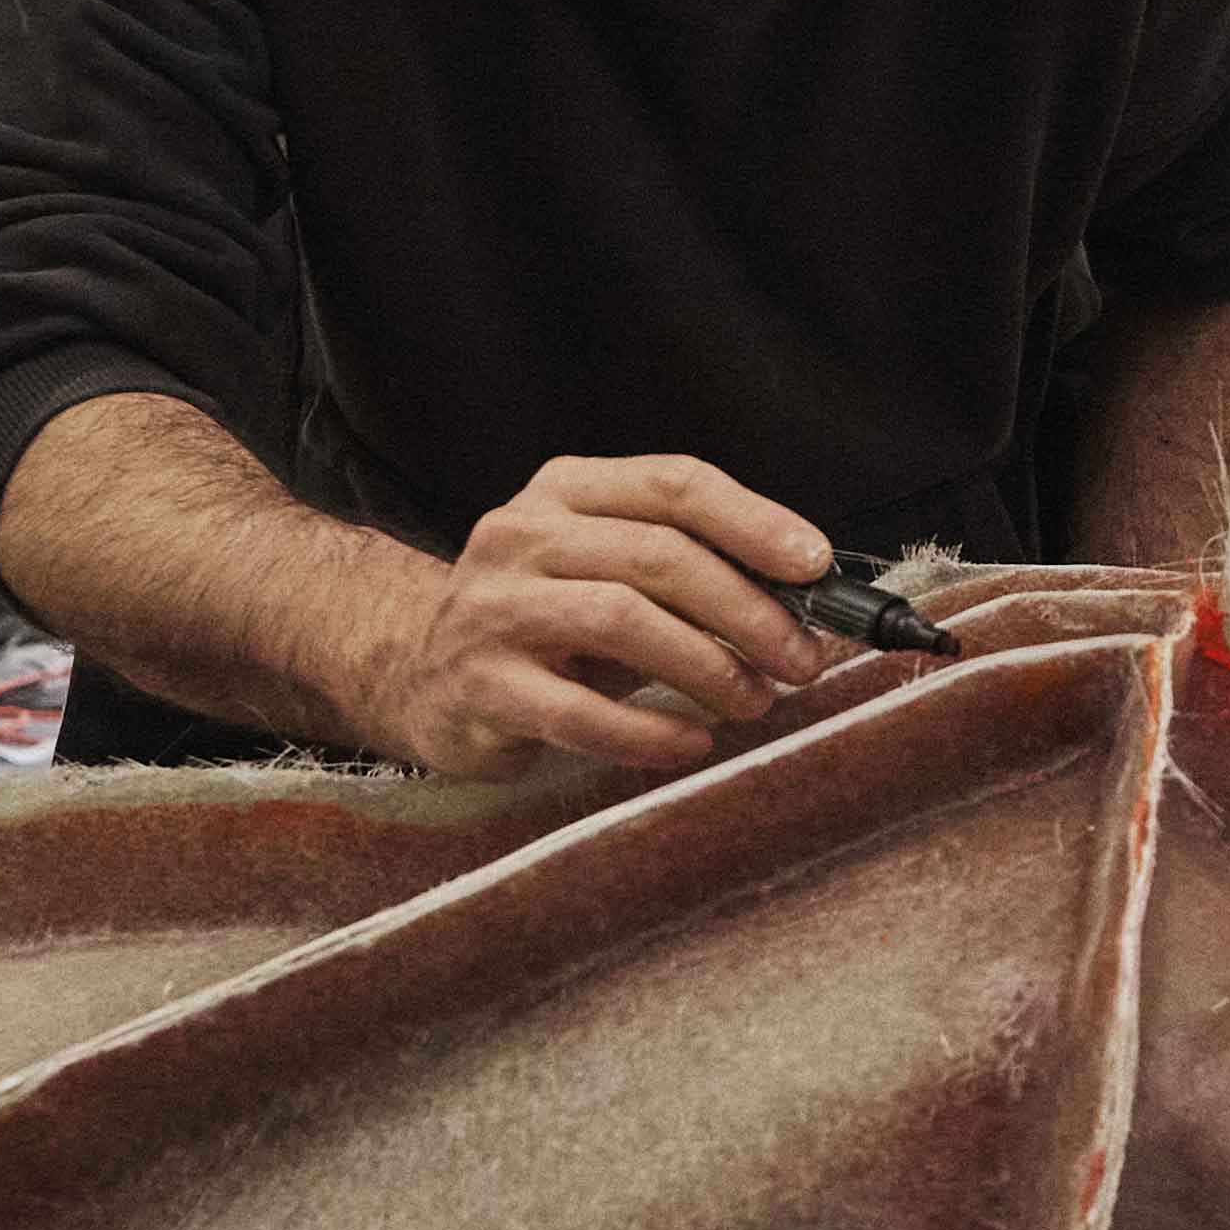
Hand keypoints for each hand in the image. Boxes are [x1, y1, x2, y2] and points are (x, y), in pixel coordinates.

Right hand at [352, 454, 842, 779]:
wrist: (412, 667)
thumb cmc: (540, 619)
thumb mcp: (603, 569)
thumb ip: (690, 573)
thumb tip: (806, 607)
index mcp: (565, 490)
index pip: (674, 485)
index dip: (755, 522)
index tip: (816, 566)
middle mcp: (523, 535)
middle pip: (657, 556)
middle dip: (748, 609)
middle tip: (800, 659)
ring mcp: (494, 609)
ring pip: (621, 620)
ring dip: (707, 665)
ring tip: (754, 701)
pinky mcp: (480, 687)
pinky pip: (578, 712)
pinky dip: (648, 732)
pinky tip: (690, 744)